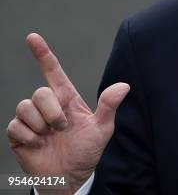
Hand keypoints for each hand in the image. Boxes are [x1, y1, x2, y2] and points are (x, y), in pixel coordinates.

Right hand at [5, 34, 129, 193]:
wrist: (69, 178)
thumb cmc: (87, 152)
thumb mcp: (102, 130)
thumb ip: (109, 106)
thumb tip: (124, 86)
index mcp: (67, 99)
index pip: (54, 72)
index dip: (43, 54)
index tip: (33, 37)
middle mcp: (48, 106)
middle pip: (40, 92)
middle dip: (52, 112)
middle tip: (62, 128)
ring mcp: (33, 119)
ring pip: (25, 106)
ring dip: (41, 125)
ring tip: (50, 136)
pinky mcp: (19, 134)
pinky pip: (15, 126)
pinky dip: (29, 137)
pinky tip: (38, 145)